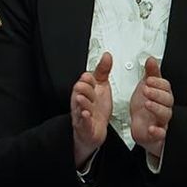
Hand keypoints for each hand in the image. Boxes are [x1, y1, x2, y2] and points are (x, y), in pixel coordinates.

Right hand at [71, 51, 113, 165]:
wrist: (94, 130)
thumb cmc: (96, 108)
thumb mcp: (101, 86)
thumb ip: (103, 70)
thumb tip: (107, 55)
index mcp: (85, 90)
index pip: (84, 80)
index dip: (88, 78)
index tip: (92, 77)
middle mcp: (82, 101)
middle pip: (80, 92)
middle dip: (85, 88)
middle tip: (90, 87)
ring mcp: (82, 114)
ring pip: (80, 106)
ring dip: (82, 102)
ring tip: (85, 99)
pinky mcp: (85, 127)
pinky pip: (83, 122)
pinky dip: (85, 119)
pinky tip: (87, 114)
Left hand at [130, 56, 173, 157]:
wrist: (142, 129)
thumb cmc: (145, 108)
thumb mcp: (146, 88)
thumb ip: (150, 74)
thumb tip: (151, 59)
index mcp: (162, 96)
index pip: (166, 87)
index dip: (158, 83)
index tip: (149, 79)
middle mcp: (164, 108)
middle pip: (168, 100)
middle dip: (157, 94)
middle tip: (145, 90)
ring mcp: (161, 121)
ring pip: (165, 115)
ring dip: (156, 108)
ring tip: (147, 104)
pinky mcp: (157, 135)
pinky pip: (161, 134)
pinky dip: (157, 132)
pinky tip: (152, 128)